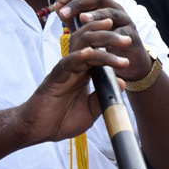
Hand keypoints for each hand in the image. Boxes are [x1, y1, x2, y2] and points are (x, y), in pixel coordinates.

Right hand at [12, 37, 128, 144]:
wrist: (39, 131)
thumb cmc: (62, 120)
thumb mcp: (91, 111)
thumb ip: (104, 97)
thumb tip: (122, 83)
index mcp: (85, 73)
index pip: (99, 51)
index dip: (112, 43)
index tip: (129, 41)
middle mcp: (75, 67)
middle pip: (92, 43)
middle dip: (110, 37)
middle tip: (128, 39)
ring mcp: (65, 71)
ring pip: (83, 48)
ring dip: (102, 42)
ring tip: (119, 42)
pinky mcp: (54, 79)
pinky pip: (66, 64)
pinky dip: (78, 57)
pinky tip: (89, 53)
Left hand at [55, 0, 152, 82]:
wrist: (126, 59)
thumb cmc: (104, 41)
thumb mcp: (84, 27)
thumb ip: (72, 17)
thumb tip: (57, 5)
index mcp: (101, 3)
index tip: (59, 0)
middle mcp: (113, 7)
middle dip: (78, 3)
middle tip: (63, 13)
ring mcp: (124, 20)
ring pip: (110, 12)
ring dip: (95, 15)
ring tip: (82, 19)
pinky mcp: (130, 34)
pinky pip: (120, 31)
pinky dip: (109, 33)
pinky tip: (99, 39)